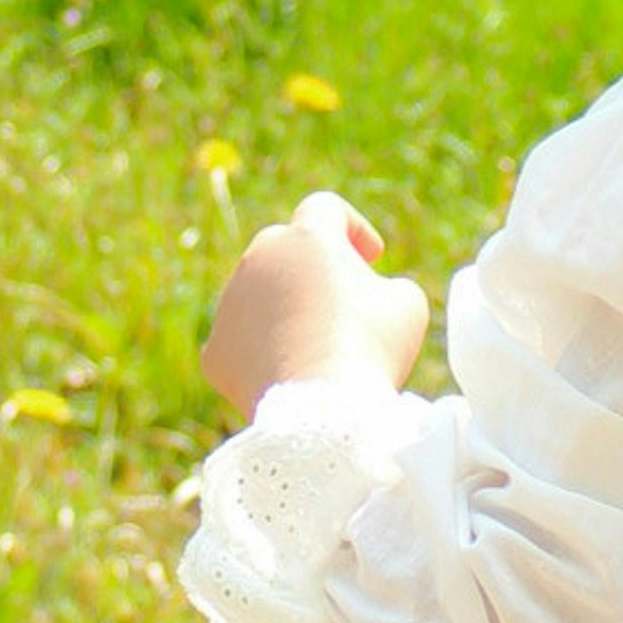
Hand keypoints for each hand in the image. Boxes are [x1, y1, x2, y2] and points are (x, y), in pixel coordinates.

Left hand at [202, 190, 429, 417]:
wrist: (321, 413)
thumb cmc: (371, 349)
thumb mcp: (406, 306)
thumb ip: (389, 285)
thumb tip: (371, 294)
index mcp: (307, 238)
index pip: (326, 209)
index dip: (352, 228)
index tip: (371, 258)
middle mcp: (259, 258)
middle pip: (286, 249)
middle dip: (314, 267)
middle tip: (342, 302)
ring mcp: (230, 304)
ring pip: (259, 296)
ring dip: (285, 309)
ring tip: (319, 347)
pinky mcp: (215, 350)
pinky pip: (242, 342)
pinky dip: (263, 352)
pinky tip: (291, 374)